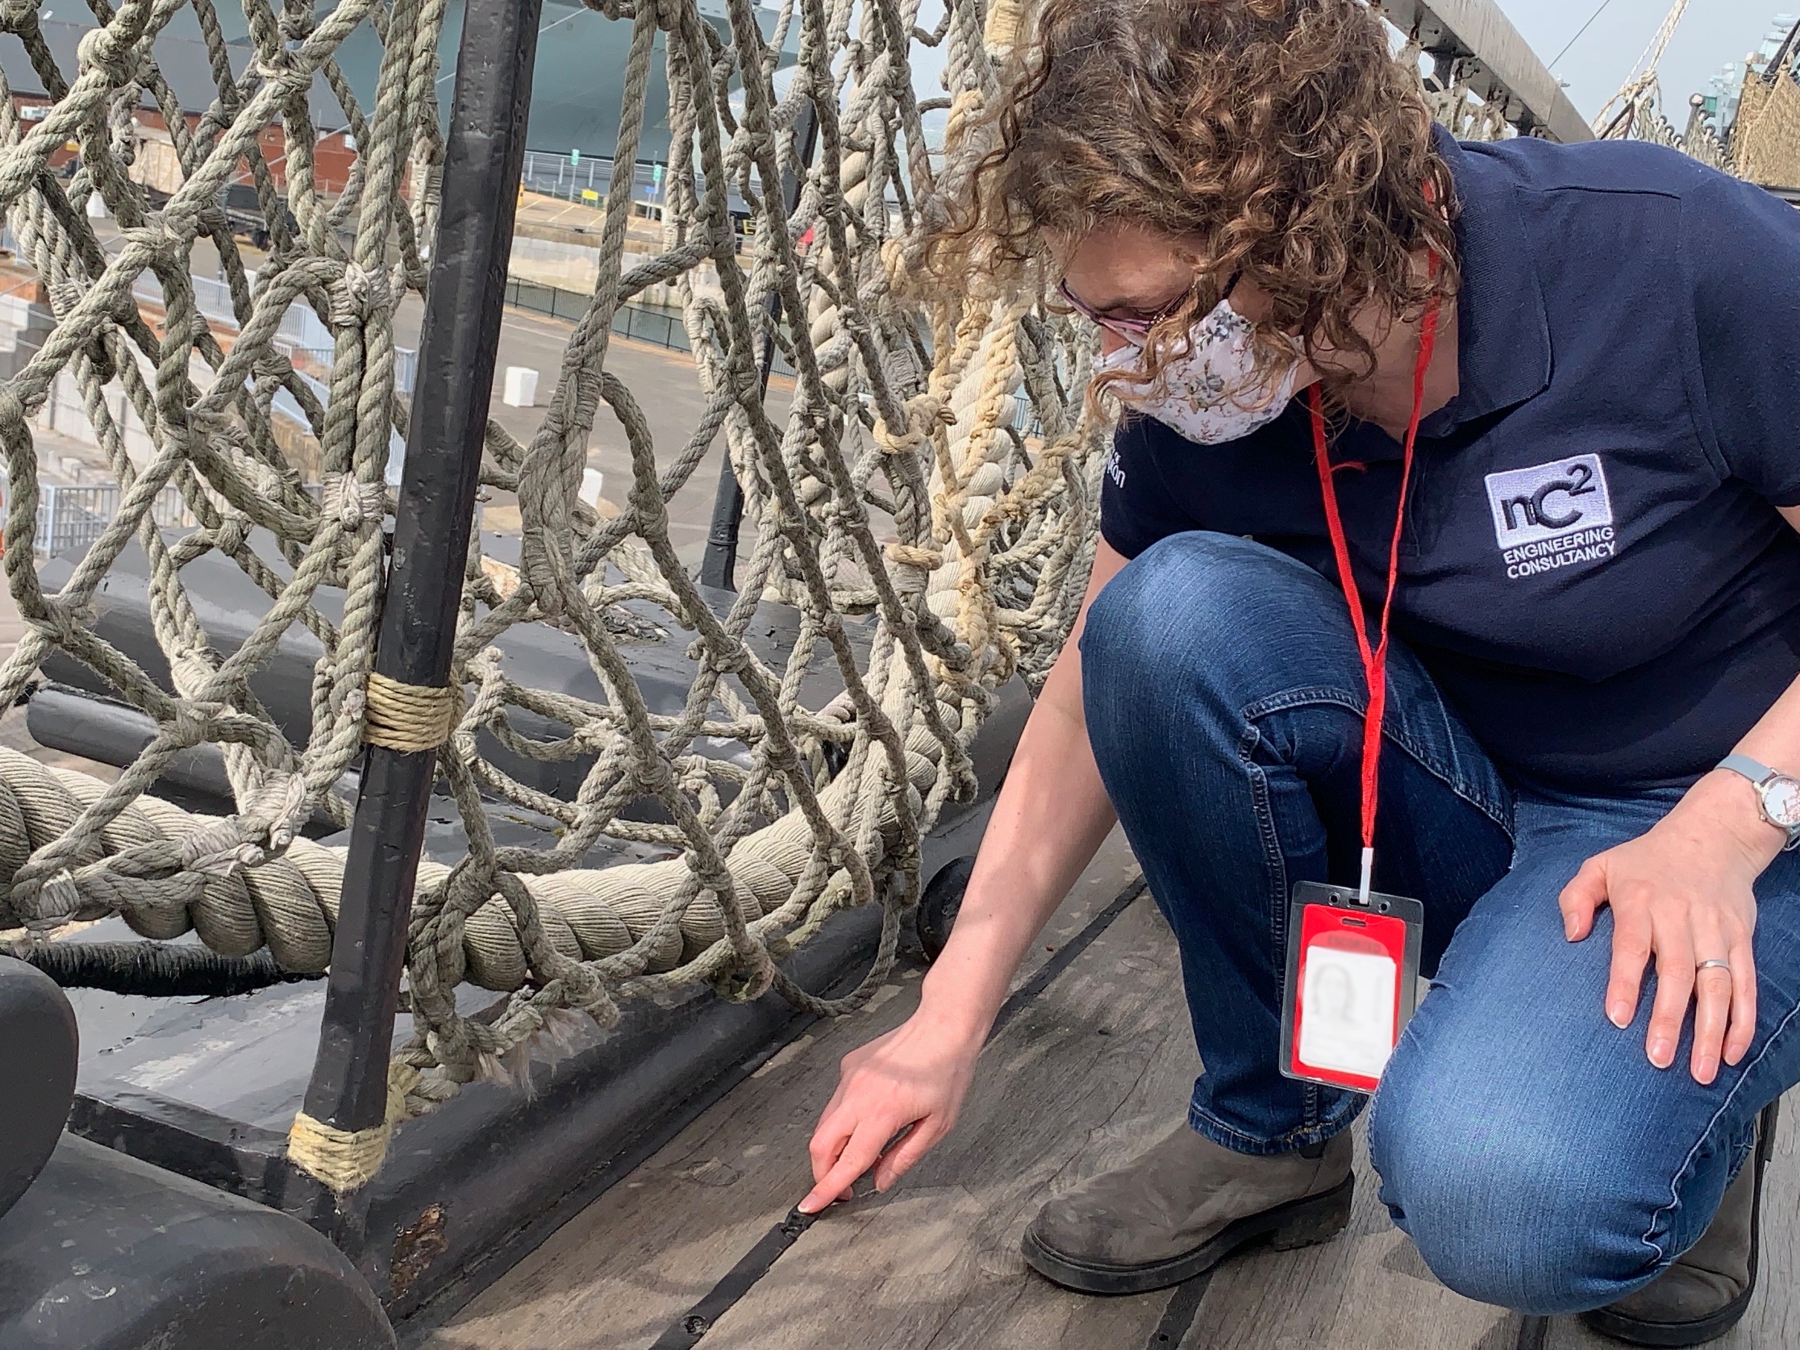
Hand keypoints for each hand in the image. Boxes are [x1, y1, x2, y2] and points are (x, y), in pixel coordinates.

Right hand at [799, 1007, 983, 1212]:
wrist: (943, 1026)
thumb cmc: (948, 1072)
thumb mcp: (939, 1125)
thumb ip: (905, 1156)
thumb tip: (881, 1180)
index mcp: (883, 1113)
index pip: (848, 1161)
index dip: (827, 1189)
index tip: (810, 1206)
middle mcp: (858, 1095)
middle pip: (821, 1144)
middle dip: (823, 1172)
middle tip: (842, 1187)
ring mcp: (849, 1077)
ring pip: (825, 1123)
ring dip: (834, 1146)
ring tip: (863, 1152)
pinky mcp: (848, 1065)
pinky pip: (836, 1101)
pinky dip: (844, 1119)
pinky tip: (869, 1117)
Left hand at [1559, 772, 1775, 1084]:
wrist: (1712, 837)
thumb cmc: (1645, 861)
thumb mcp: (1599, 865)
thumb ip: (1575, 897)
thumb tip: (1571, 934)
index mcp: (1641, 901)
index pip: (1632, 946)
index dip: (1625, 982)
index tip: (1618, 1018)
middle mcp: (1681, 917)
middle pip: (1677, 973)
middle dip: (1669, 1019)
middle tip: (1658, 1060)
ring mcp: (1715, 930)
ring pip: (1718, 985)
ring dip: (1712, 1031)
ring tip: (1702, 1071)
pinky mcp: (1741, 939)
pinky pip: (1747, 983)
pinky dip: (1744, 1019)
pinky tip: (1733, 1051)